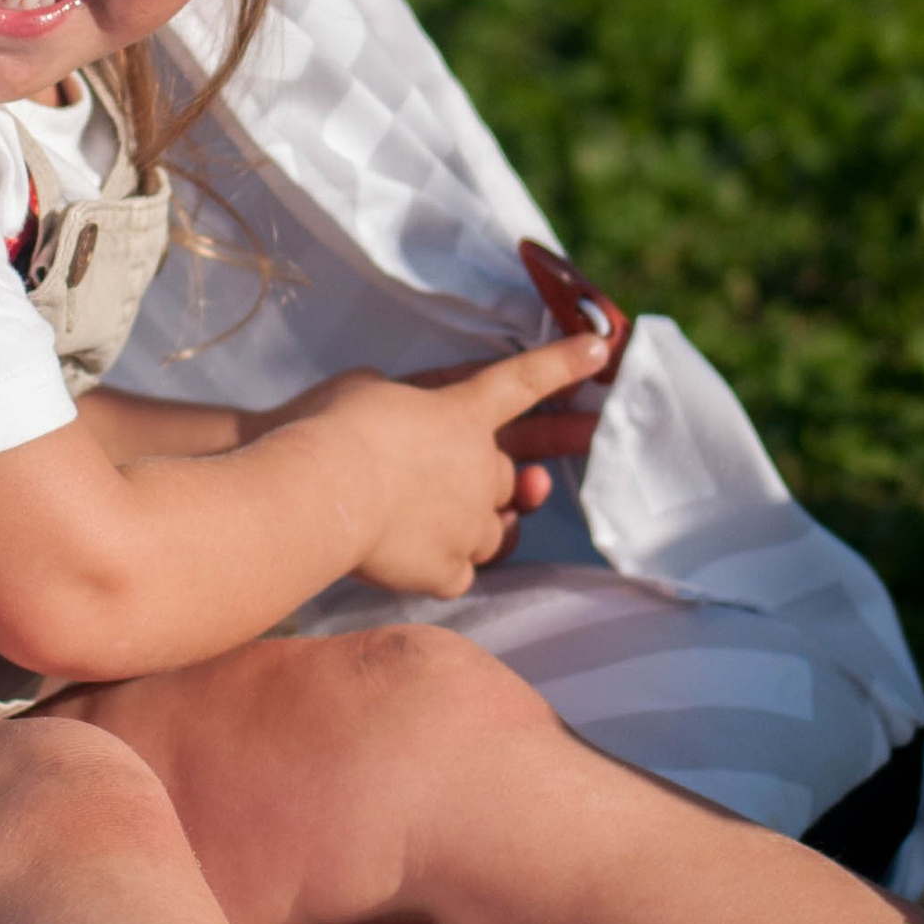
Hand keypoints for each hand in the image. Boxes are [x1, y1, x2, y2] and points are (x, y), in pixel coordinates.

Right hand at [278, 333, 611, 598]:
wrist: (322, 492)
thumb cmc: (331, 426)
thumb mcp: (366, 387)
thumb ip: (403, 402)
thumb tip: (405, 417)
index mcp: (464, 413)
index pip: (524, 381)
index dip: (564, 365)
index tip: (601, 349)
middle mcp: (480, 467)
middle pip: (509, 476)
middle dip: (501, 480)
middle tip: (473, 482)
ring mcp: (470, 524)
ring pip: (493, 531)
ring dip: (473, 526)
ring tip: (424, 522)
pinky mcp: (447, 571)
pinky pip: (461, 574)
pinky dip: (442, 567)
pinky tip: (410, 559)